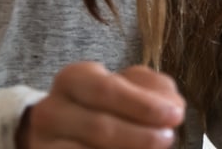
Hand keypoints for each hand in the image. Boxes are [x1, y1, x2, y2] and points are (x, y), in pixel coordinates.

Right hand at [16, 62, 185, 148]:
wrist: (62, 130)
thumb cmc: (105, 104)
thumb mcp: (128, 86)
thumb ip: (153, 89)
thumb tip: (171, 108)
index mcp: (74, 79)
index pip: (106, 90)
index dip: (143, 105)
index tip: (175, 115)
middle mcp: (52, 110)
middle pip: (99, 127)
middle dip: (141, 136)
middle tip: (168, 139)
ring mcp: (46, 142)